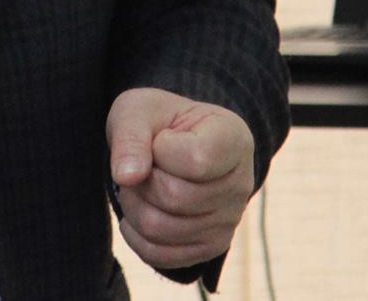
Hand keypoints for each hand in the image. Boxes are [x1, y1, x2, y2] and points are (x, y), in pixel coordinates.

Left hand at [105, 88, 253, 271]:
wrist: (173, 145)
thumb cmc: (158, 123)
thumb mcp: (138, 111)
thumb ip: (130, 137)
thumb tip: (126, 177)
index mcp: (234, 139)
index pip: (196, 161)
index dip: (161, 149)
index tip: (160, 138)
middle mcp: (241, 183)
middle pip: (174, 197)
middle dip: (141, 180)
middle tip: (142, 164)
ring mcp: (229, 220)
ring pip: (161, 228)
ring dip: (133, 205)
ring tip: (141, 184)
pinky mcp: (211, 247)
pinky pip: (160, 255)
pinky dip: (135, 234)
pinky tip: (139, 208)